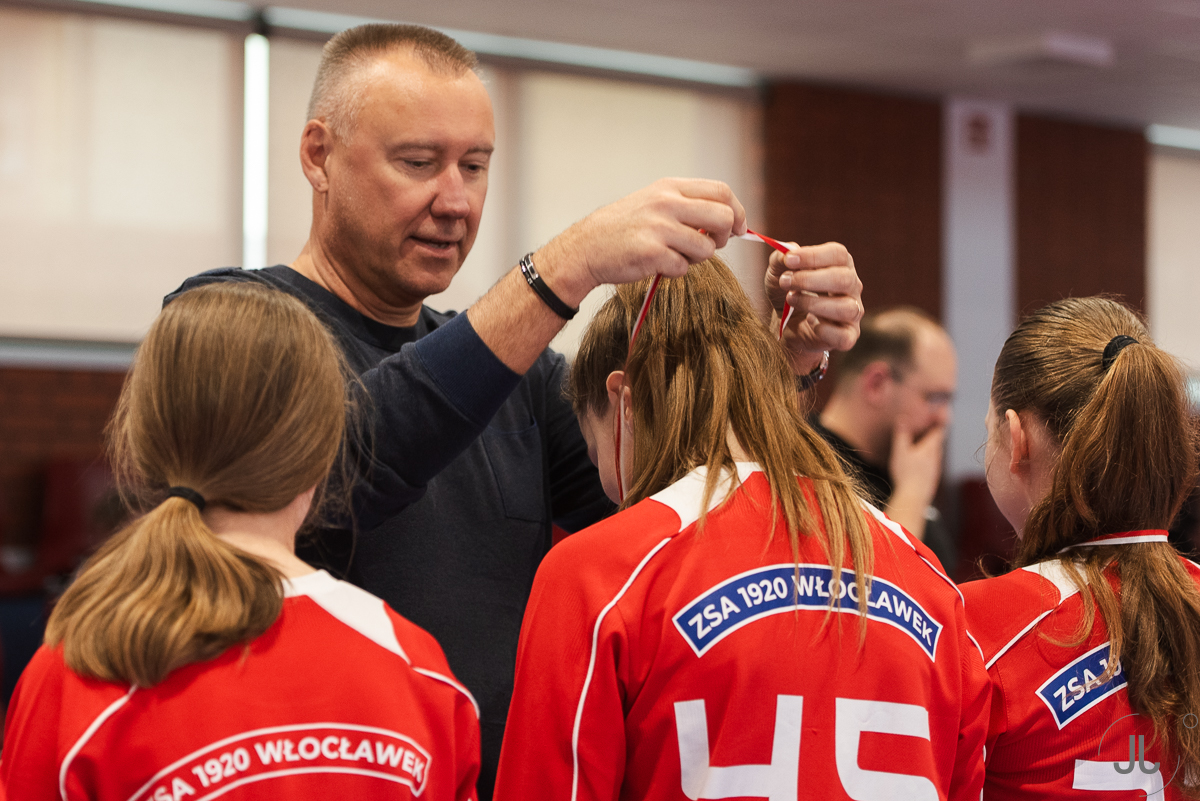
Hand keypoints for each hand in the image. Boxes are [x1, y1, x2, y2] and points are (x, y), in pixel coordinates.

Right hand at [535, 178, 746, 304]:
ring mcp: (659, 228)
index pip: (721, 191)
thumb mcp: (654, 202)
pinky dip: (675, 271)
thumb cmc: (624, 227)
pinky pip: (683, 268)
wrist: (587, 247)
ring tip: (674, 255)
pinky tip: (657, 264)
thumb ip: (688, 205)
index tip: (738, 228)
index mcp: (670, 188)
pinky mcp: (652, 253)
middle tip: (711, 245)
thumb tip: (729, 219)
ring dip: (696, 258)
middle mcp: (666, 203)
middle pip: (723, 217)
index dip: (737, 211)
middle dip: (724, 237)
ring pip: (706, 248)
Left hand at [764, 242, 862, 373]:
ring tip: (791, 300)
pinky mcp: (848, 336)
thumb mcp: (777, 273)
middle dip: (810, 280)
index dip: (813, 255)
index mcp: (840, 265)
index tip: (789, 260)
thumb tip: (788, 250)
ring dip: (813, 304)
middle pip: (844, 278)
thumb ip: (780, 259)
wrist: (784, 327)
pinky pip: (844, 335)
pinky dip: (825, 330)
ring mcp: (853, 312)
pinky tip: (810, 324)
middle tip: (785, 282)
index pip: (838, 254)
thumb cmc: (786, 294)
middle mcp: (852, 286)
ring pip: (846, 308)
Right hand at [888, 419, 945, 512]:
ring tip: (928, 441)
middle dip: (936, 431)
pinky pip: (932, 464)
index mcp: (929, 449)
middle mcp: (935, 458)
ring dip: (933, 445)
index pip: (938, 430)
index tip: (945, 409)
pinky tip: (923, 463)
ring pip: (935, 453)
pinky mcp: (931, 478)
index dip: (941, 419)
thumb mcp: (900, 451)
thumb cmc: (907, 475)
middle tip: (936, 422)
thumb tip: (903, 419)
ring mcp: (934, 469)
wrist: (914, 497)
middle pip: (938, 441)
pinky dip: (929, 458)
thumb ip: (902, 435)